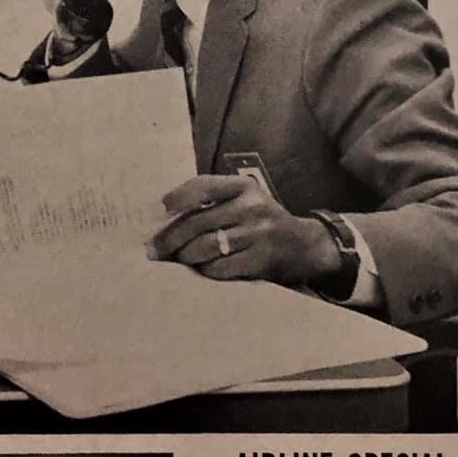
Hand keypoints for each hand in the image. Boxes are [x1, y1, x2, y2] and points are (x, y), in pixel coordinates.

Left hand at [147, 175, 341, 286]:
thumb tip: (165, 217)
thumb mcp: (244, 199)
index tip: (160, 209)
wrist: (304, 245)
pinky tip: (202, 269)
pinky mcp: (261, 260)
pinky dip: (206, 270)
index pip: (204, 186)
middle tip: (153, 250)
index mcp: (243, 186)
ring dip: (185, 256)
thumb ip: (213, 202)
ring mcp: (258, 234)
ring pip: (206, 247)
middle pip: (198, 221)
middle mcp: (251, 206)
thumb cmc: (261, 220)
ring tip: (177, 259)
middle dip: (170, 238)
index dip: (178, 197)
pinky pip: (221, 268)